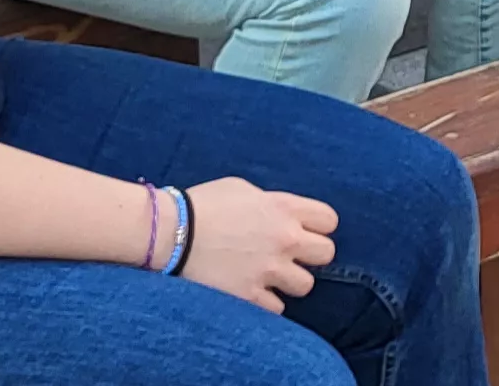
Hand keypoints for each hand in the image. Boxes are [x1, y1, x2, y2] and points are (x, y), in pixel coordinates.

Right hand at [175, 176, 337, 311]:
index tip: (304, 231)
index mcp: (284, 208)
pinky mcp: (251, 296)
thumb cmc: (201, 204)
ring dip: (289, 282)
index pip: (329, 220)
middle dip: (311, 256)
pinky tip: (251, 291)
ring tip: (268, 277)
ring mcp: (269, 270)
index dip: (318, 226)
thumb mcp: (242, 189)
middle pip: (326, 254)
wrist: (169, 233)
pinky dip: (266, 303)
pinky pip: (277, 308)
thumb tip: (279, 215)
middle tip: (289, 256)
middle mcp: (284, 239)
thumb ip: (271, 203)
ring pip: (305, 285)